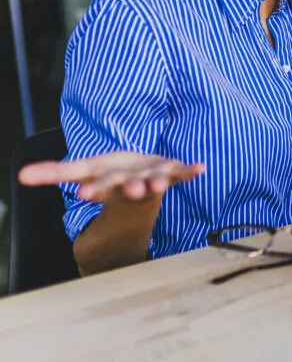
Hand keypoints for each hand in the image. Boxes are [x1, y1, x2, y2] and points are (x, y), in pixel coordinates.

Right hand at [18, 152, 204, 202]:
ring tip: (160, 184)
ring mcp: (153, 180)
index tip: (84, 193)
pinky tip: (202, 167)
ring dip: (159, 183)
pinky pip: (183, 173)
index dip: (94, 189)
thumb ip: (53, 175)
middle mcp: (132, 185)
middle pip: (128, 187)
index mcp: (109, 186)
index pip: (99, 188)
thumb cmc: (107, 178)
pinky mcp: (171, 173)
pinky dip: (191, 171)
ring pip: (157, 182)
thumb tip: (19, 175)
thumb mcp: (80, 174)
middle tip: (130, 190)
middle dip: (128, 188)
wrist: (139, 187)